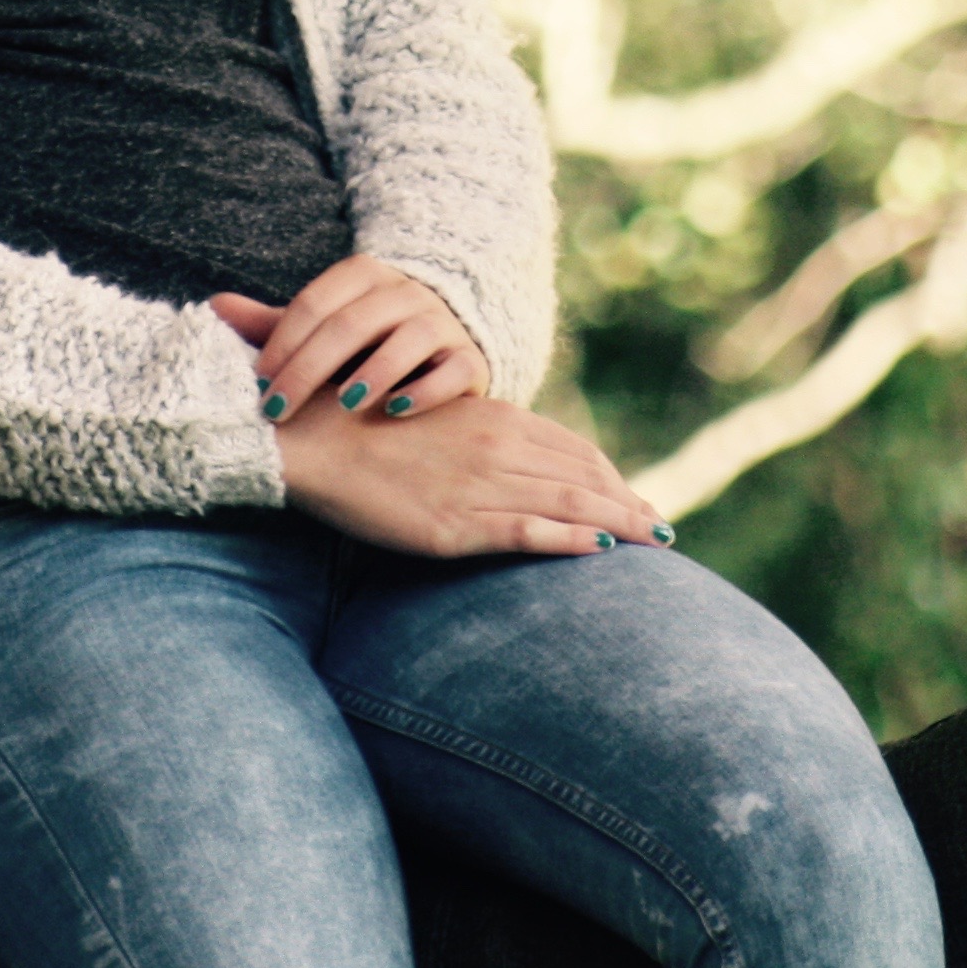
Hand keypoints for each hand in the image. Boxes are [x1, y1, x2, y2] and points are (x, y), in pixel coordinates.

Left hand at [209, 256, 483, 422]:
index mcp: (363, 277)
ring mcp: (441, 324)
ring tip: (345, 404)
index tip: (257, 384)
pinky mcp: (469, 359)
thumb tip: (214, 306)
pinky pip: (453, 370)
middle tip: (280, 409)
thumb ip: (274, 323)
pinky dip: (426, 391)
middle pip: (354, 323)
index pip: (315, 303)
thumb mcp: (322, 327)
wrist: (443, 342)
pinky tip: (397, 412)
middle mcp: (405, 293)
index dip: (282, 343)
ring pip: (411, 338)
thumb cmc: (366, 340)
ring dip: (376, 370)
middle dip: (312, 367)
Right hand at [270, 392, 670, 557]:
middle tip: (659, 526)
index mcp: (491, 416)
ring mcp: (479, 485)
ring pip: (570, 504)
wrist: (306, 437)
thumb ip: (471, 430)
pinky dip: (574, 541)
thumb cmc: (356, 422)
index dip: (608, 475)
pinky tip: (605, 551)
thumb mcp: (429, 418)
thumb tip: (501, 450)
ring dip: (621, 523)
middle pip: (583, 476)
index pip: (571, 449)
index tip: (632, 496)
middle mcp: (497, 446)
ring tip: (655, 543)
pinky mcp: (456, 524)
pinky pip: (530, 532)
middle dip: (627, 501)